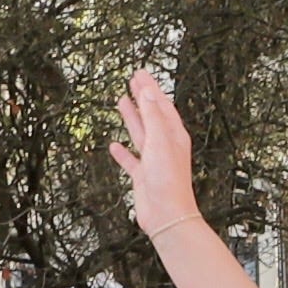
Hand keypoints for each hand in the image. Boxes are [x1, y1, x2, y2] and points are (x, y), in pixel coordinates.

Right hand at [108, 67, 203, 239]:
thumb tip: (148, 91)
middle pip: (152, 114)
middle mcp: (165, 145)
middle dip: (143, 96)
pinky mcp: (143, 176)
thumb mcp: (159, 141)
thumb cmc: (167, 179)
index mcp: (174, 134)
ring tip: (122, 101)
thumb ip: (152, 116)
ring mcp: (153, 160)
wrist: (166, 214)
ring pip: (140, 133)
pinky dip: (122, 152)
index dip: (151, 88)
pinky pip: (130, 160)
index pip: (161, 104)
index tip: (141, 73)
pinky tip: (114, 146)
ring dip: (132, 117)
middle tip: (133, 79)